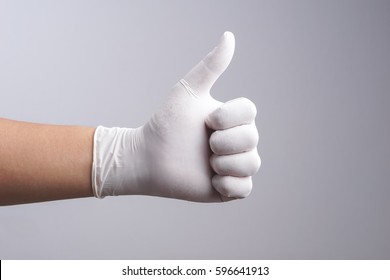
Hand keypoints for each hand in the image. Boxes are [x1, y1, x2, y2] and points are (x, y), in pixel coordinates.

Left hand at [92, 31, 260, 201]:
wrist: (149, 157)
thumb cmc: (167, 123)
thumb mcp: (188, 92)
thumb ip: (210, 66)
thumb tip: (229, 36)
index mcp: (233, 118)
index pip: (250, 112)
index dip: (229, 117)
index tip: (206, 121)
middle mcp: (238, 141)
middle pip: (253, 138)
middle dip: (224, 142)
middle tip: (204, 145)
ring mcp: (234, 165)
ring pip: (252, 164)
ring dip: (225, 163)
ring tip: (206, 163)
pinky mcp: (228, 189)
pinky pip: (245, 189)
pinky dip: (229, 185)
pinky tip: (211, 180)